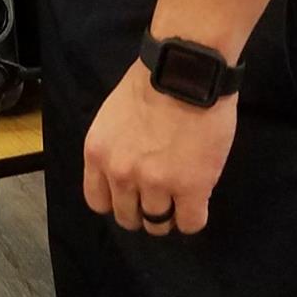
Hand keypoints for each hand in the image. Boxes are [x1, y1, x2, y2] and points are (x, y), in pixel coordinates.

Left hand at [82, 60, 238, 236]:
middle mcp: (121, 174)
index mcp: (98, 154)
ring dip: (170, 214)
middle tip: (160, 196)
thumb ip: (114, 148)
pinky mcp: (191, 188)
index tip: (132, 195)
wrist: (185, 72)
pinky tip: (198, 201)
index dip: (117, 201)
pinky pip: (190, 223)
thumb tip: (126, 171)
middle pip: (128, 217)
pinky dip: (194, 217)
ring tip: (181, 197)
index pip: (98, 202)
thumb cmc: (150, 84)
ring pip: (159, 224)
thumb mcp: (112, 118)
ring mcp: (156, 184)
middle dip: (143, 210)